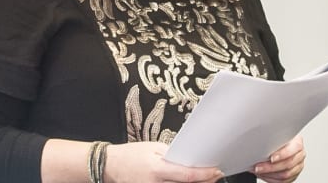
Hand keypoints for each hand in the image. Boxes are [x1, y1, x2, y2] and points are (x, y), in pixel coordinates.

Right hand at [105, 141, 223, 182]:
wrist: (111, 166)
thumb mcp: (153, 148)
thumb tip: (189, 160)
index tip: (216, 171)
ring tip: (206, 179)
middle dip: (204, 182)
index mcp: (157, 170)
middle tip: (216, 175)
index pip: (186, 175)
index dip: (204, 175)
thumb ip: (172, 156)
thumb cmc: (131, 155)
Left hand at [249, 135, 304, 182]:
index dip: (282, 155)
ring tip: (258, 170)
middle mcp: (300, 155)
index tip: (271, 158)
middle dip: (271, 167)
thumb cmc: (277, 140)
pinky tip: (263, 174)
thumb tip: (260, 144)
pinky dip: (271, 179)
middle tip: (258, 167)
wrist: (279, 147)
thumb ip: (273, 140)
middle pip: (288, 164)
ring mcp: (298, 167)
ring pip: (285, 175)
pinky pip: (283, 181)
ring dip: (269, 174)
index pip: (293, 150)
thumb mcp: (277, 136)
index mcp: (297, 144)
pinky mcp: (293, 176)